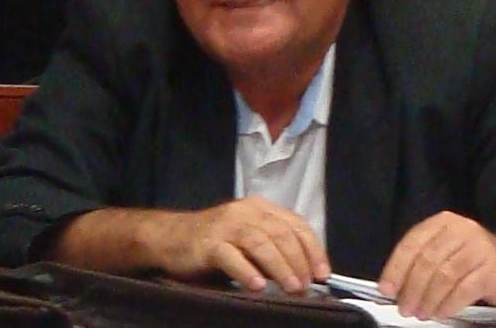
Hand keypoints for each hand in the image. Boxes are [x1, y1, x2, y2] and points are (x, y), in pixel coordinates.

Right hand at [162, 196, 330, 292]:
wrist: (172, 238)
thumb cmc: (216, 242)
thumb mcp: (249, 239)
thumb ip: (273, 249)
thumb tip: (304, 274)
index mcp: (261, 208)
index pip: (295, 225)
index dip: (313, 249)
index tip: (323, 274)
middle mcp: (246, 212)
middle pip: (281, 234)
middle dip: (298, 261)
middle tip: (307, 286)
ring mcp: (227, 226)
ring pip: (260, 243)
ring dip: (280, 267)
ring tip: (292, 287)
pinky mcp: (209, 243)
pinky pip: (231, 257)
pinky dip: (247, 272)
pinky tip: (258, 287)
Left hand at [378, 211, 495, 319]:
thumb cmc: (471, 259)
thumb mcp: (445, 249)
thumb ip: (421, 260)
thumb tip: (393, 285)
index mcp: (442, 222)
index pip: (412, 242)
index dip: (396, 267)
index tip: (386, 289)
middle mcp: (460, 229)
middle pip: (427, 260)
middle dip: (412, 288)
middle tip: (404, 308)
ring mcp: (478, 248)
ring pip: (444, 276)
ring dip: (428, 299)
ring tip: (420, 313)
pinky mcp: (492, 269)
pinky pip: (463, 289)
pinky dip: (448, 304)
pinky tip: (440, 313)